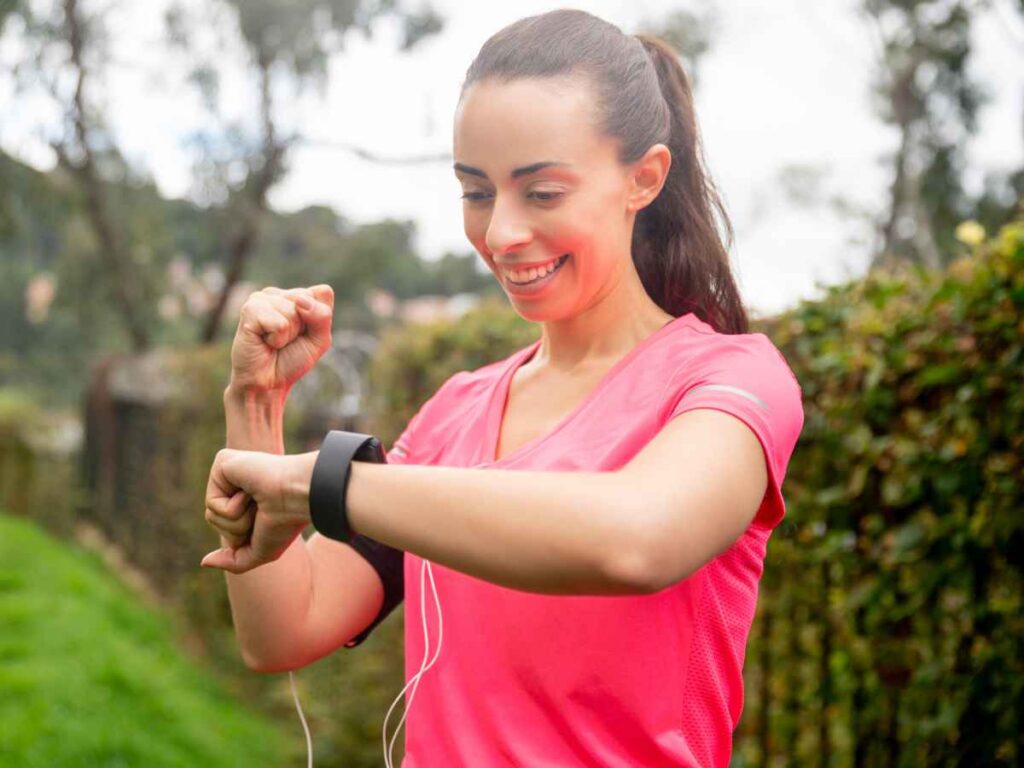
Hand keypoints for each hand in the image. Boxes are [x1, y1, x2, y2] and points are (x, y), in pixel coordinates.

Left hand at [201, 448, 318, 573]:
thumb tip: (204, 561)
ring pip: (212, 514)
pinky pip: (212, 503)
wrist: (299, 497)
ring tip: (258, 502)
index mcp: (246, 498)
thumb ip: (233, 561)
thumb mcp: (261, 551)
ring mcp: (229, 471)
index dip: (243, 536)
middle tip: (262, 511)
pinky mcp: (222, 462)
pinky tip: (251, 492)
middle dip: (238, 529)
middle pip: (215, 521)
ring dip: (237, 519)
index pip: (225, 527)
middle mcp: (236, 482)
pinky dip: (233, 507)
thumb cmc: (286, 522)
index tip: (268, 520)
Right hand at [228, 284, 333, 394]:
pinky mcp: (249, 310)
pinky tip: (264, 341)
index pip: (322, 292)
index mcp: (295, 296)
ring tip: (274, 342)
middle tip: (287, 340)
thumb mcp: (319, 339)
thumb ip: (322, 315)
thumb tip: (301, 301)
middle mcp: (277, 294)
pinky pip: (279, 323)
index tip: (304, 334)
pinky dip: (277, 339)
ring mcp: (261, 299)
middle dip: (303, 327)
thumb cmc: (291, 360)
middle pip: (308, 300)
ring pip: (293, 311)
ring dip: (288, 335)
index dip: (319, 320)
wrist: (266, 383)